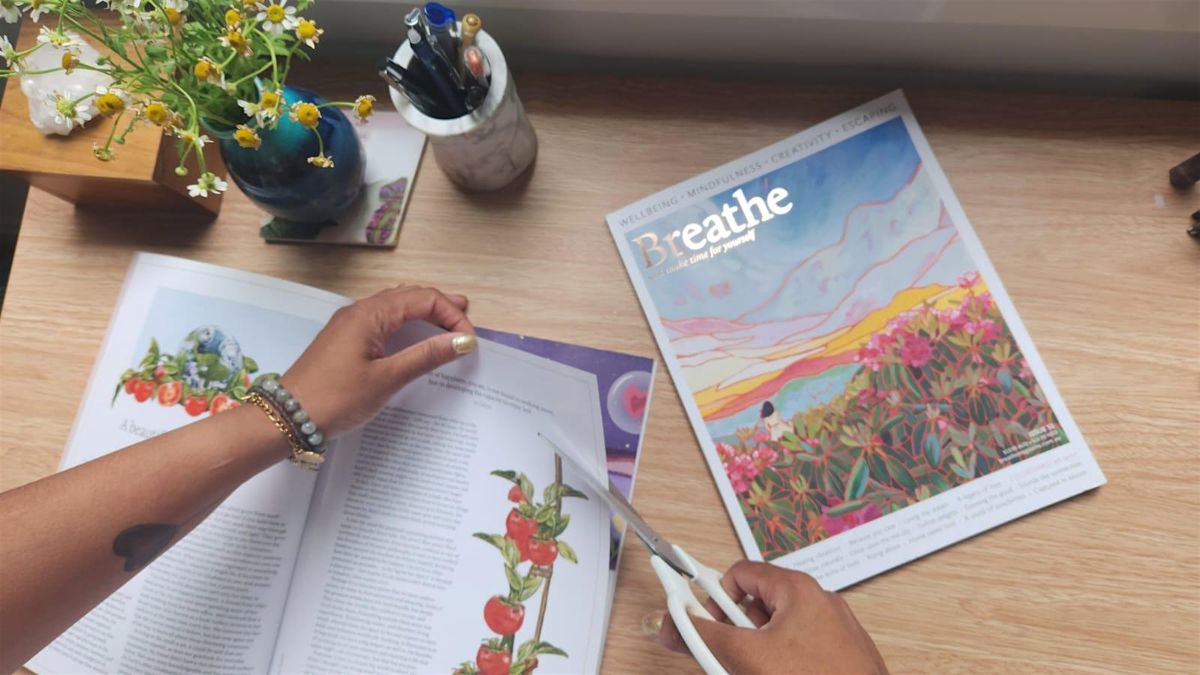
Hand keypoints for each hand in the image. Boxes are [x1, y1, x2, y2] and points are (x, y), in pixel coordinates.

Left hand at [281, 285, 475, 436]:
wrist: (288, 416)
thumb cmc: (337, 397)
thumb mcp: (387, 379)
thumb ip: (426, 356)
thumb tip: (463, 341)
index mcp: (371, 314)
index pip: (423, 299)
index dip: (451, 314)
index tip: (469, 340)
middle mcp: (360, 310)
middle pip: (409, 295)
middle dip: (440, 305)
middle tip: (466, 318)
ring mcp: (350, 323)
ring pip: (395, 305)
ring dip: (423, 311)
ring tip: (448, 321)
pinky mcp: (345, 338)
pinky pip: (383, 319)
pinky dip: (406, 322)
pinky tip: (415, 335)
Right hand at [657, 561, 886, 674]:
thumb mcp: (747, 657)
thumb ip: (703, 637)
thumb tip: (674, 625)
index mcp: (797, 589)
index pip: (739, 574)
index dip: (712, 597)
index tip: (695, 619)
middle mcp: (818, 603)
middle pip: (755, 606)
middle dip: (733, 634)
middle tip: (724, 658)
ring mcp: (832, 632)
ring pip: (774, 634)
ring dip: (754, 653)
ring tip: (750, 673)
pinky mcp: (839, 658)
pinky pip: (796, 652)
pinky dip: (778, 665)